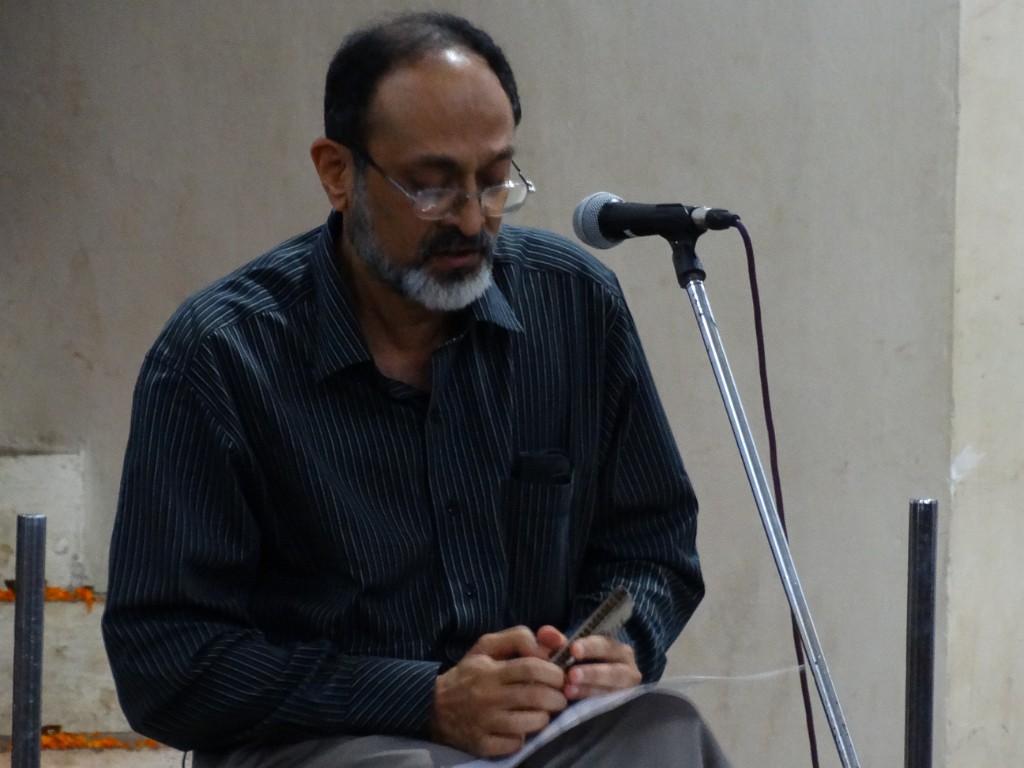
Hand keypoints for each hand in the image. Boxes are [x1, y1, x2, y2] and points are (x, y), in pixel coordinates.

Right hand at [428, 627, 567, 756]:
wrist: (433, 707)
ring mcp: (485, 723)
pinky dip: (523, 737)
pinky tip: (520, 729)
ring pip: (530, 723)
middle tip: (559, 697)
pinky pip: (515, 744)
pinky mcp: (482, 744)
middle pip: (536, 697)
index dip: (554, 673)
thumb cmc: (468, 674)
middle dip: (557, 698)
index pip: (531, 668)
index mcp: (490, 670)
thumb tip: (545, 646)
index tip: (560, 677)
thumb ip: (517, 638)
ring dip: (544, 718)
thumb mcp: (486, 647)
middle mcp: (487, 696)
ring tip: (543, 712)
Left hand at [536, 625, 641, 699]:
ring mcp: (627, 691)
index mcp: (615, 649)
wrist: (591, 690)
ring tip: (568, 691)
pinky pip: (610, 708)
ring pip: (611, 691)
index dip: (590, 647)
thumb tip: (544, 633)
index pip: (605, 645)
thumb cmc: (578, 666)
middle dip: (592, 673)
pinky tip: (575, 706)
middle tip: (571, 676)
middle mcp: (627, 669)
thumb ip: (556, 642)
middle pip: (613, 670)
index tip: (573, 650)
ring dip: (589, 691)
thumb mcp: (567, 653)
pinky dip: (593, 707)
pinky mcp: (623, 708)